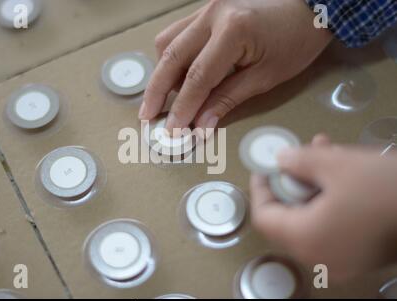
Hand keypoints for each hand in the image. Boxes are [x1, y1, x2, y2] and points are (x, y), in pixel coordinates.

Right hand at [139, 0, 332, 133]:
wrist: (310, 7)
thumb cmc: (295, 43)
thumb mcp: (265, 77)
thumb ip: (227, 99)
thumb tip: (199, 126)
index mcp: (233, 31)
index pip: (197, 77)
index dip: (182, 108)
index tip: (172, 132)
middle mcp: (213, 15)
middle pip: (172, 57)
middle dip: (156, 91)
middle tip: (147, 117)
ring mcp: (206, 8)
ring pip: (168, 42)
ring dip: (162, 72)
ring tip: (165, 98)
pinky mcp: (206, 9)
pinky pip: (177, 33)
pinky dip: (172, 57)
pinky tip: (177, 75)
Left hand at [250, 134, 396, 281]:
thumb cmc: (385, 188)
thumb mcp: (337, 165)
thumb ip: (299, 161)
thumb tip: (279, 160)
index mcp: (305, 239)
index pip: (264, 216)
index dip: (261, 189)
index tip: (265, 167)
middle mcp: (317, 257)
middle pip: (288, 217)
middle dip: (293, 180)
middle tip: (300, 153)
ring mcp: (340, 261)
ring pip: (312, 219)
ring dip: (314, 185)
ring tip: (326, 151)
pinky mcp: (360, 257)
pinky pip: (333, 228)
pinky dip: (331, 201)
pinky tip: (344, 172)